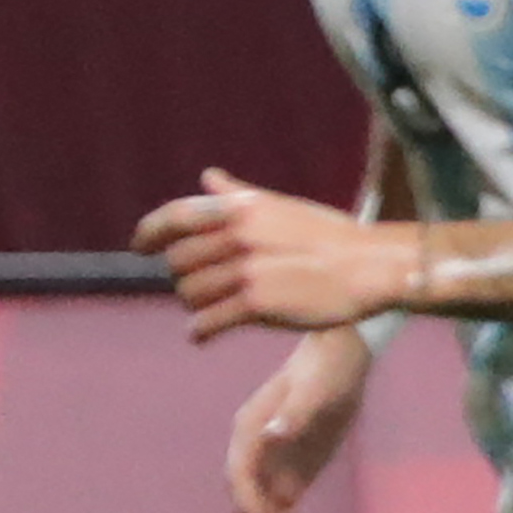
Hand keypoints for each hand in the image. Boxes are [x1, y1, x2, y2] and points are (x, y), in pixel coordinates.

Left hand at [133, 168, 417, 341]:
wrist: (372, 267)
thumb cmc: (332, 237)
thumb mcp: (282, 207)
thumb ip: (240, 197)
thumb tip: (208, 176)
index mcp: (242, 209)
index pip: (174, 216)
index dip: (149, 232)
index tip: (140, 247)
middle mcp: (238, 235)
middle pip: (178, 261)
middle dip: (184, 276)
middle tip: (203, 287)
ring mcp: (245, 270)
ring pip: (189, 293)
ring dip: (195, 305)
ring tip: (212, 309)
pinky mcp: (256, 304)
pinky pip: (207, 322)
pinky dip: (200, 331)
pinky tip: (203, 335)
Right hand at [223, 326, 373, 512]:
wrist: (339, 354)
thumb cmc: (328, 368)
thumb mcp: (317, 389)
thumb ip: (294, 412)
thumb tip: (271, 434)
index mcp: (248, 435)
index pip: (243, 486)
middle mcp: (251, 456)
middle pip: (250, 510)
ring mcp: (268, 468)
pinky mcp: (288, 476)